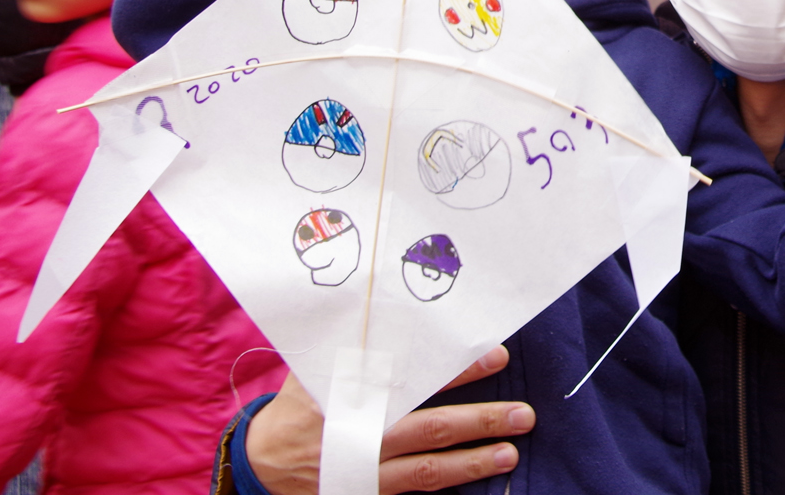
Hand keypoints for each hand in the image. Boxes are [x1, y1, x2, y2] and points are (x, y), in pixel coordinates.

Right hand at [244, 347, 532, 494]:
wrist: (262, 467)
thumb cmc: (298, 408)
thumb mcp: (314, 372)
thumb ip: (352, 346)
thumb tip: (389, 307)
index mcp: (350, 398)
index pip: (412, 382)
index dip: (455, 371)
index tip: (494, 356)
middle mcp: (360, 438)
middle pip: (428, 430)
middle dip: (477, 422)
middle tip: (521, 415)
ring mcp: (365, 473)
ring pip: (427, 471)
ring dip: (472, 463)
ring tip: (510, 452)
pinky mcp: (366, 494)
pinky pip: (413, 492)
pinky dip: (447, 486)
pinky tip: (477, 476)